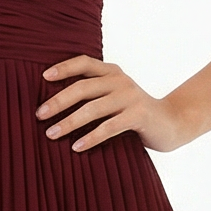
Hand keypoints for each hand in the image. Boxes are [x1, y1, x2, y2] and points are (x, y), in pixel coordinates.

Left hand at [35, 55, 191, 152]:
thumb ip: (93, 94)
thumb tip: (53, 104)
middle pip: (82, 88)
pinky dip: (91, 137)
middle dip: (58, 101)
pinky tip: (76, 147)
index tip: (43, 78)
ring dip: (69, 122)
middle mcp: (120, 80)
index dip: (63, 68)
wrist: (170, 123)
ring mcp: (130, 97)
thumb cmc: (133, 113)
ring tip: (51, 134)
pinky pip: (109, 127)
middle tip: (39, 115)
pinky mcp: (138, 115)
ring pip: (93, 109)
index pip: (84, 63)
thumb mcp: (114, 97)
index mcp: (112, 72)